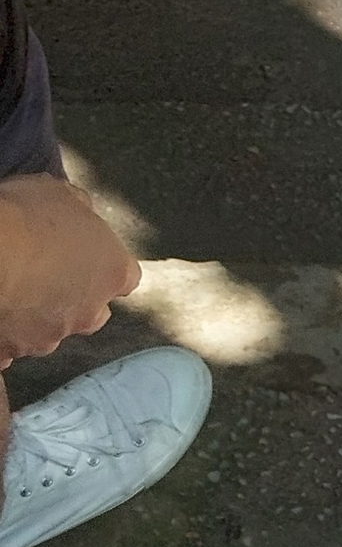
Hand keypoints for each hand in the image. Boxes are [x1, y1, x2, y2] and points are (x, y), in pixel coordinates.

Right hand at [0, 173, 138, 365]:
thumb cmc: (22, 215)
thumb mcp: (58, 194)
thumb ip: (79, 210)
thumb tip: (81, 213)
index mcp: (112, 272)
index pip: (125, 278)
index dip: (104, 268)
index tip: (85, 258)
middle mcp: (89, 312)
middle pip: (92, 313)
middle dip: (74, 300)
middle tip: (43, 278)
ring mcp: (50, 337)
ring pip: (49, 332)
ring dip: (36, 318)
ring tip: (10, 292)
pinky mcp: (12, 353)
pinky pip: (10, 350)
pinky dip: (4, 337)